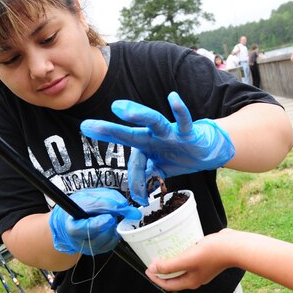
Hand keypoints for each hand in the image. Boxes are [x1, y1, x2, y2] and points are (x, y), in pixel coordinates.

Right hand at [48, 188, 140, 254]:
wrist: (72, 218)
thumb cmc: (78, 207)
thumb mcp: (87, 196)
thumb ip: (104, 199)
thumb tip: (122, 205)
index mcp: (72, 228)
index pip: (88, 229)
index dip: (101, 223)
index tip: (109, 216)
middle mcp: (81, 242)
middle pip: (102, 237)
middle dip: (110, 224)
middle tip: (109, 213)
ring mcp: (92, 248)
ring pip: (110, 240)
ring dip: (114, 226)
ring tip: (107, 217)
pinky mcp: (101, 249)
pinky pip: (114, 242)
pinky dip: (115, 231)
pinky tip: (109, 224)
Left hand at [81, 92, 235, 204]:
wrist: (205, 149)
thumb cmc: (178, 155)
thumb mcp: (160, 169)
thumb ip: (146, 178)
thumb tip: (137, 195)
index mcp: (145, 145)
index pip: (132, 160)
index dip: (132, 177)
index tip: (126, 182)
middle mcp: (154, 136)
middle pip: (130, 134)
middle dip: (110, 131)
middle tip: (87, 126)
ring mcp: (170, 133)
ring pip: (153, 121)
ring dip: (137, 115)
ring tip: (119, 108)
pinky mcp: (187, 132)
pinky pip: (184, 121)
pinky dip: (180, 110)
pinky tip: (173, 97)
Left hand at [146, 229, 236, 288]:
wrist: (234, 246)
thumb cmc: (213, 254)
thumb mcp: (187, 260)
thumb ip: (169, 266)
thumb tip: (154, 269)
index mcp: (190, 282)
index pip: (168, 285)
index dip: (155, 279)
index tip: (147, 269)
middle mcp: (195, 277)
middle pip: (174, 277)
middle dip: (162, 271)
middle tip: (154, 260)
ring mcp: (201, 269)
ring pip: (182, 268)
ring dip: (172, 262)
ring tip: (164, 252)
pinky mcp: (206, 259)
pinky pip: (189, 259)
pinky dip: (182, 254)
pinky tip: (180, 245)